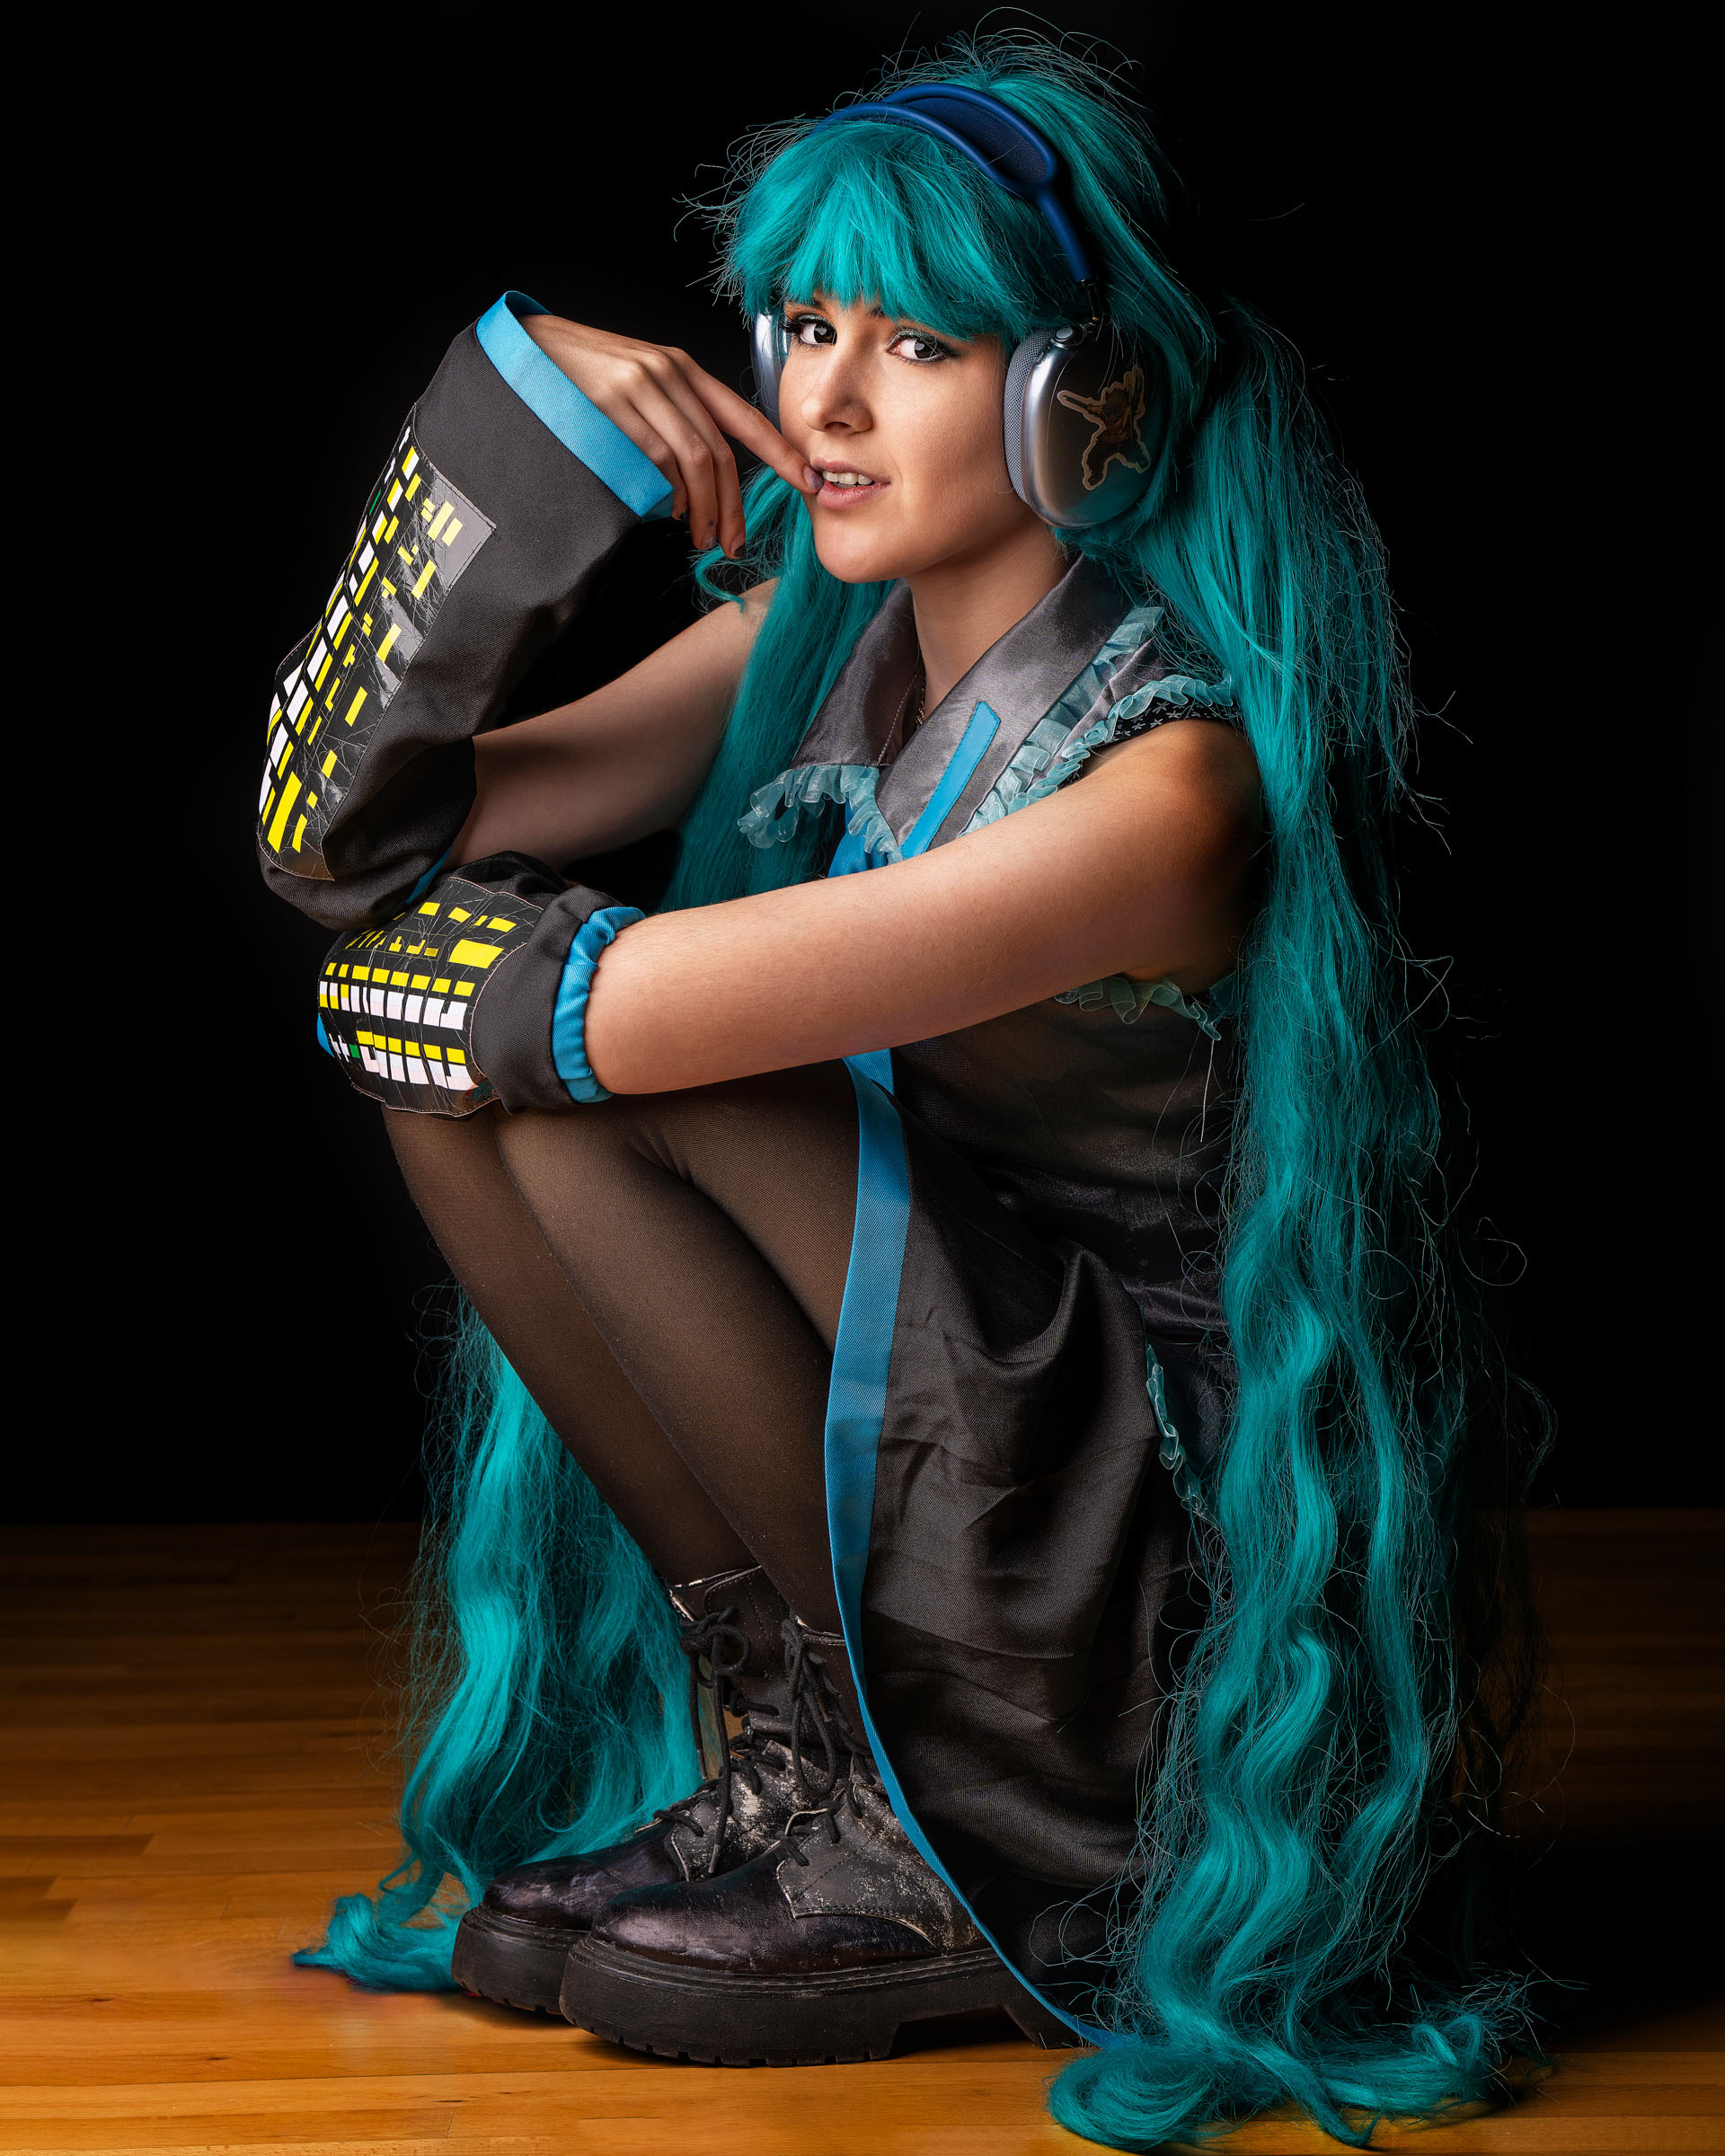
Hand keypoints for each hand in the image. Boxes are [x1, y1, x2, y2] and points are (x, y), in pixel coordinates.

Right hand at [520, 314, 815, 554]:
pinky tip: (671, 512)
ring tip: (703, 537)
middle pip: (720, 451)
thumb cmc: (585, 378)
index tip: (808, 482)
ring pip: (693, 460)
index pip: (744, 417)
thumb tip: (700, 484)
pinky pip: (657, 460)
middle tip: (734, 542)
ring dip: (705, 508)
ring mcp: (642, 388)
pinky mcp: (614, 405)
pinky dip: (671, 494)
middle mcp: (670, 374)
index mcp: (683, 370)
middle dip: (734, 504)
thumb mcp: (640, 386)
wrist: (530, 348)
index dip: (781, 453)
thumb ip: (675, 418)